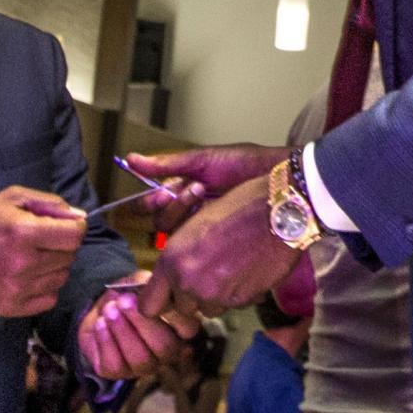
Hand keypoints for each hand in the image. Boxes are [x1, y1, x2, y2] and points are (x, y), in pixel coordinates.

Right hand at [0, 186, 84, 318]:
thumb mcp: (12, 198)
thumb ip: (49, 203)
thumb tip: (80, 216)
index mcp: (24, 231)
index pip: (75, 235)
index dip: (74, 228)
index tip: (63, 227)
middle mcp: (24, 262)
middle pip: (70, 256)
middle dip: (61, 246)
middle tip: (40, 242)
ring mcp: (18, 288)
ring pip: (62, 276)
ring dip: (54, 266)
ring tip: (32, 258)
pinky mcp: (13, 306)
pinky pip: (50, 298)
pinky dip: (45, 287)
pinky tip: (28, 276)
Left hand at [77, 271, 180, 381]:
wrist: (101, 309)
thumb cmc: (129, 295)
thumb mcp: (141, 283)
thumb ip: (150, 286)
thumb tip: (148, 293)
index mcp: (179, 330)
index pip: (188, 330)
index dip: (174, 315)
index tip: (154, 295)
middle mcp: (166, 352)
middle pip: (164, 347)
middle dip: (142, 323)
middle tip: (124, 301)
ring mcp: (143, 365)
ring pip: (140, 359)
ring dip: (122, 331)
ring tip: (109, 310)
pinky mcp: (118, 373)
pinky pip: (115, 365)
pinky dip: (105, 341)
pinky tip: (100, 323)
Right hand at [122, 145, 276, 235]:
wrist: (281, 181)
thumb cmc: (244, 165)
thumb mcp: (205, 161)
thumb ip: (169, 163)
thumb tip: (131, 159)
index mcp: (182, 194)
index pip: (153, 206)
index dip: (152, 203)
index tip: (163, 193)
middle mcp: (190, 215)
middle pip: (163, 224)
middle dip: (174, 208)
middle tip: (194, 191)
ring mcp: (204, 232)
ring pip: (178, 240)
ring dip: (188, 218)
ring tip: (207, 196)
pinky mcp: (220, 247)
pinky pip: (200, 252)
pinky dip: (203, 239)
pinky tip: (215, 224)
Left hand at [135, 175, 298, 317]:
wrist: (280, 211)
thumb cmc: (239, 207)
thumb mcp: (196, 225)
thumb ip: (179, 257)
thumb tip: (174, 279)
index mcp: (171, 259)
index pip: (148, 305)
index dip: (159, 302)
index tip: (170, 295)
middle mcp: (187, 280)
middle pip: (182, 309)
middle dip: (193, 297)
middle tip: (211, 274)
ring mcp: (214, 293)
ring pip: (208, 309)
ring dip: (217, 297)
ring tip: (232, 269)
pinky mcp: (239, 300)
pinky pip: (232, 306)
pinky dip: (239, 294)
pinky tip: (248, 270)